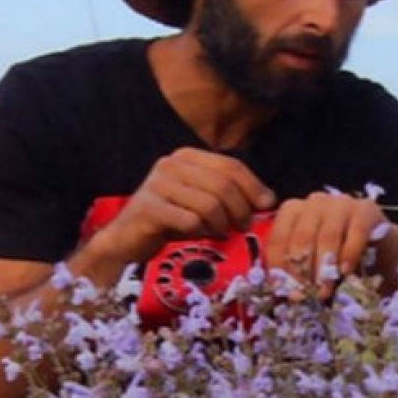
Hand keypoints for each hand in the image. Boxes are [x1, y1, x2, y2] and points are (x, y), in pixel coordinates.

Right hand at [91, 147, 275, 264]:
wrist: (127, 240)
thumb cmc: (172, 220)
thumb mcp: (204, 202)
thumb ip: (231, 194)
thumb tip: (269, 199)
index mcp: (187, 157)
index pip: (231, 166)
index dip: (254, 186)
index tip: (266, 205)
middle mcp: (171, 164)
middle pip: (223, 185)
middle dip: (240, 209)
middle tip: (243, 228)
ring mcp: (157, 184)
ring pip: (209, 204)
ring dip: (220, 224)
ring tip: (218, 233)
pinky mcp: (148, 208)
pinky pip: (190, 220)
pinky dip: (199, 232)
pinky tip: (195, 235)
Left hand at [265, 192, 392, 300]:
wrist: (379, 251)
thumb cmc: (337, 260)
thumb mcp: (312, 268)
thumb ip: (296, 277)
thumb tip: (279, 300)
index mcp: (292, 212)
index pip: (278, 238)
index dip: (279, 267)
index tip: (282, 291)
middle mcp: (314, 202)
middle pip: (302, 237)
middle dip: (302, 270)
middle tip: (305, 296)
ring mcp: (341, 203)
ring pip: (327, 235)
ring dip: (324, 267)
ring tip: (324, 291)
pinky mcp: (367, 210)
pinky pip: (356, 232)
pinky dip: (349, 254)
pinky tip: (346, 272)